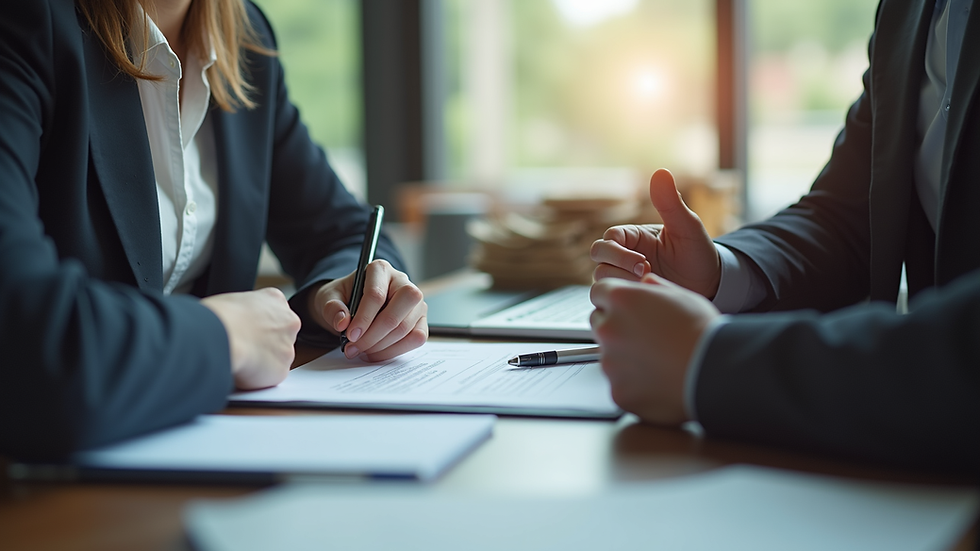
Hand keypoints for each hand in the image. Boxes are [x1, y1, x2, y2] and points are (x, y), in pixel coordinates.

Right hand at [201, 288, 300, 389]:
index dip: (259, 324)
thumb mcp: (235, 301)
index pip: (275, 314)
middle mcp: (288, 322)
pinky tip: (242, 368)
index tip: (248, 330)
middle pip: (280, 336)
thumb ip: (247, 312)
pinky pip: (270, 376)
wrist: (219, 336)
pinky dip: (257, 377)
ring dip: (262, 360)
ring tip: (240, 356)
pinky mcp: (281, 370)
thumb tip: (241, 322)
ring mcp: (287, 347)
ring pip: (277, 357)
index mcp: (275, 299)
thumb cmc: (218, 317)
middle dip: (265, 343)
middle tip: (244, 345)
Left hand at [308, 260, 427, 361]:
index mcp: (380, 270)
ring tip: (361, 351)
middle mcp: (403, 283)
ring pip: (406, 329)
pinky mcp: (421, 320)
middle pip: (396, 313)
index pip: (376, 295)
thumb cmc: (343, 298)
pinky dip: (395, 351)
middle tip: (354, 348)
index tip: (350, 335)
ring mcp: (416, 302)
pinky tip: (376, 353)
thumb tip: (342, 322)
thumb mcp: (329, 298)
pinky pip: (416, 339)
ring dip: (381, 346)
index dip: (363, 318)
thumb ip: (332, 308)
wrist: (353, 304)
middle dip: (373, 336)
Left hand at [589, 273, 719, 424]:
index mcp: (622, 300)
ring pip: (608, 356)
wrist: (714, 371)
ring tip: (658, 360)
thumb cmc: (702, 333)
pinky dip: (633, 384)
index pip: (599, 292)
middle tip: (645, 336)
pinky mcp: (617, 391)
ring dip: (625, 357)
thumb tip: (645, 284)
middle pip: (599, 323)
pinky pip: (619, 384)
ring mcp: (610, 362)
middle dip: (616, 327)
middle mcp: (609, 329)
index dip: (613, 300)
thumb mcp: (681, 296)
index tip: (624, 308)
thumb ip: (655, 288)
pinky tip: (657, 380)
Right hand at [590, 168, 721, 297]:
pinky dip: (624, 298)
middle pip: (598, 257)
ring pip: (601, 278)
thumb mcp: (687, 227)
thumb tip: (660, 172)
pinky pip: (612, 296)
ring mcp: (625, 276)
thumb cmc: (699, 254)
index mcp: (634, 236)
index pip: (609, 238)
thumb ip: (670, 202)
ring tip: (648, 287)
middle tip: (644, 274)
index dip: (619, 251)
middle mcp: (625, 255)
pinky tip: (645, 300)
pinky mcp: (630, 294)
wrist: (711, 286)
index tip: (642, 262)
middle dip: (616, 267)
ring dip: (621, 284)